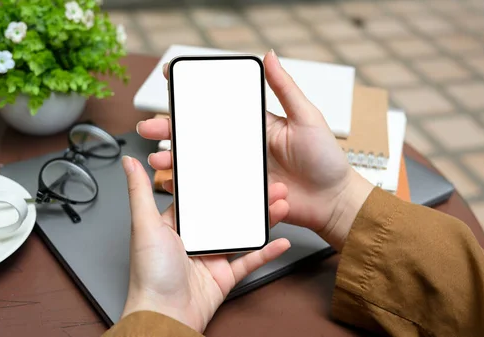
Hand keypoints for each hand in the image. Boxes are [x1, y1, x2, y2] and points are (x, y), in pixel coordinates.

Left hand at [120, 156, 290, 332]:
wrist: (164, 316)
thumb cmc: (149, 276)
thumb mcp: (145, 225)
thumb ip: (139, 192)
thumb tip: (129, 163)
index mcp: (175, 225)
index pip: (201, 198)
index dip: (220, 182)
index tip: (237, 167)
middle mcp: (194, 240)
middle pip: (228, 214)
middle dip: (250, 199)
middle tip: (270, 184)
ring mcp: (211, 258)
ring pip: (242, 233)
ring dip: (262, 219)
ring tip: (281, 203)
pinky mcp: (224, 276)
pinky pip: (249, 261)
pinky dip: (266, 252)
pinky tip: (280, 241)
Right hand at [141, 50, 372, 250]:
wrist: (333, 201)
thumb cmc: (326, 160)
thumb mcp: (307, 117)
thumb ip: (286, 89)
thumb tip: (269, 56)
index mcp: (255, 125)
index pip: (218, 105)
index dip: (194, 93)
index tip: (171, 78)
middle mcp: (243, 148)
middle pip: (199, 135)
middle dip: (170, 129)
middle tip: (149, 126)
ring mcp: (240, 172)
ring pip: (199, 163)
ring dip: (175, 159)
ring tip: (160, 157)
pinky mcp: (241, 195)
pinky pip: (213, 190)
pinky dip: (192, 188)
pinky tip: (177, 185)